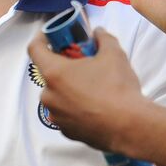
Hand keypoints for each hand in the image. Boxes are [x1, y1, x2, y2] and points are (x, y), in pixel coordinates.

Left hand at [29, 29, 147, 153]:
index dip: (41, 39)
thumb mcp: (113, 54)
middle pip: (49, 74)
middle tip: (82, 64)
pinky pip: (66, 113)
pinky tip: (94, 106)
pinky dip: (75, 107)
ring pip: (57, 95)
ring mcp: (56, 116)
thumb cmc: (118, 89)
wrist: (130, 127)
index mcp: (54, 73)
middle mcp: (49, 96)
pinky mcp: (66, 131)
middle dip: (63, 67)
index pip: (35, 50)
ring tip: (91, 87)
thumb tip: (99, 33)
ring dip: (69, 88)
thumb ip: (102, 38)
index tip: (51, 37)